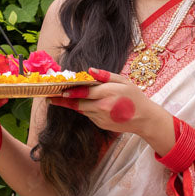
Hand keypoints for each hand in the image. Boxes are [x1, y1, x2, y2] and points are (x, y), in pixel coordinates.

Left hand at [47, 67, 173, 152]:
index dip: (69, 91)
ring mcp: (101, 118)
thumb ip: (106, 75)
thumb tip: (89, 70)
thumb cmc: (135, 97)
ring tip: (62, 98)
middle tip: (49, 98)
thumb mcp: (124, 81)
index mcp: (108, 94)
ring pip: (82, 109)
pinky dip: (86, 109)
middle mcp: (102, 107)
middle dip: (62, 100)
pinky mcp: (101, 125)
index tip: (58, 90)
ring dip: (74, 104)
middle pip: (77, 103)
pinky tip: (90, 105)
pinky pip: (89, 115)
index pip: (84, 92)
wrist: (144, 119)